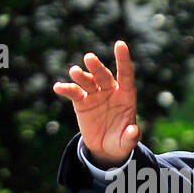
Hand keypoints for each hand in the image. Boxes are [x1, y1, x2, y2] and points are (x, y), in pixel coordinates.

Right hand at [52, 40, 140, 167]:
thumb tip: (134, 131)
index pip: (126, 75)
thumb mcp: (127, 142)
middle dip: (96, 67)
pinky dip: (66, 89)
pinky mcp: (81, 102)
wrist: (106, 148)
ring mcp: (95, 94)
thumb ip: (132, 137)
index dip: (123, 60)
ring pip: (87, 81)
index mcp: (126, 96)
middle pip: (103, 75)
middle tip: (89, 58)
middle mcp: (110, 91)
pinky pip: (73, 92)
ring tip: (74, 72)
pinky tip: (59, 87)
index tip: (120, 44)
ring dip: (81, 76)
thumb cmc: (121, 142)